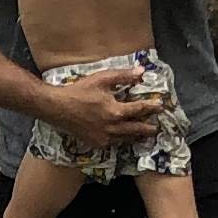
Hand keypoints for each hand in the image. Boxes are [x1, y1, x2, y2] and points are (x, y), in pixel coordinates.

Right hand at [38, 75, 166, 157]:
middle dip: (148, 128)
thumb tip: (142, 72)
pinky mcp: (95, 143)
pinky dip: (121, 142)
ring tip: (144, 136)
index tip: (160, 106)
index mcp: (116, 111)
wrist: (57, 108)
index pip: (139, 109)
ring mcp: (103, 138)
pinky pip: (113, 144)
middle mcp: (112, 128)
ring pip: (125, 140)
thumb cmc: (79, 91)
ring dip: (136, 137)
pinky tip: (123, 140)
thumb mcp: (102, 79)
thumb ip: (123, 76)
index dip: (151, 107)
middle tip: (156, 129)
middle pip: (136, 129)